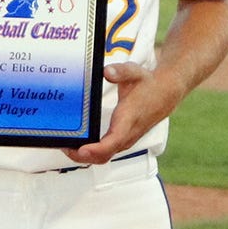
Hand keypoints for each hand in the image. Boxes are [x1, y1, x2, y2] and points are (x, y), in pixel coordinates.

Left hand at [61, 59, 176, 165]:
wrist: (165, 93)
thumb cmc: (147, 84)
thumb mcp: (134, 72)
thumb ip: (121, 71)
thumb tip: (107, 72)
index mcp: (128, 120)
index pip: (113, 141)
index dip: (96, 149)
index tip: (81, 149)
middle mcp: (127, 135)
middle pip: (104, 155)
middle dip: (81, 155)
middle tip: (62, 145)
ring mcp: (124, 140)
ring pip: (103, 157)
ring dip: (83, 156)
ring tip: (64, 144)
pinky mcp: (122, 140)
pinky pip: (104, 153)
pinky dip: (89, 153)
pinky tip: (76, 143)